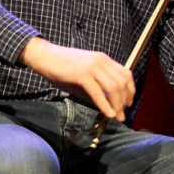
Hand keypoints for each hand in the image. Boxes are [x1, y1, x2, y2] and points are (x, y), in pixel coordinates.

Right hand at [20, 37, 135, 120]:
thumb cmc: (61, 67)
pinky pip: (97, 92)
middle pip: (122, 82)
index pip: (126, 74)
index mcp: (103, 60)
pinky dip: (105, 105)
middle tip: (123, 114)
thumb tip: (107, 106)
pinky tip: (108, 113)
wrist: (43, 56)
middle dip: (125, 100)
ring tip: (117, 116)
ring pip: (113, 88)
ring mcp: (92, 67)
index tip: (128, 103)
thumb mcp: (83, 78)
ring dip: (117, 105)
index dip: (130, 90)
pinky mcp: (82, 74)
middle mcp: (101, 61)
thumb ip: (96, 90)